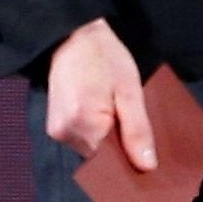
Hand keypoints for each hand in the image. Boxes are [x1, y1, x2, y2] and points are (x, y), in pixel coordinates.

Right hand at [45, 17, 155, 170]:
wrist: (74, 35)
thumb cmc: (104, 56)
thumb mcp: (129, 89)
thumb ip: (137, 130)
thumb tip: (146, 166)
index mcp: (82, 124)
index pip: (111, 163)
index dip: (129, 157)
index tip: (143, 147)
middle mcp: (63, 133)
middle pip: (100, 157)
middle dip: (119, 147)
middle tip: (131, 123)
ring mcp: (57, 130)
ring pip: (92, 149)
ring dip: (107, 138)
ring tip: (117, 114)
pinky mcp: (56, 125)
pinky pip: (83, 139)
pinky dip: (97, 132)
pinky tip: (104, 113)